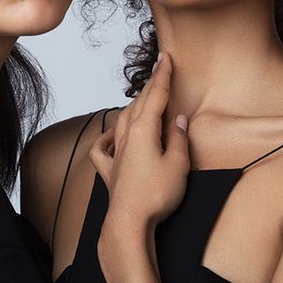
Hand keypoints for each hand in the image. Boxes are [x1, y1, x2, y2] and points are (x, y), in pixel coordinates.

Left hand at [89, 53, 189, 237]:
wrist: (129, 224)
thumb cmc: (155, 196)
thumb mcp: (178, 165)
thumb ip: (179, 139)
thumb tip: (179, 121)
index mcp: (144, 131)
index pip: (156, 96)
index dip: (163, 76)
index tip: (166, 58)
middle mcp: (126, 138)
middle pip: (139, 105)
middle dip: (150, 86)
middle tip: (159, 70)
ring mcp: (116, 155)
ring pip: (122, 121)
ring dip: (133, 107)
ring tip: (142, 98)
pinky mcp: (110, 172)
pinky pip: (103, 149)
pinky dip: (106, 138)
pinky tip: (110, 136)